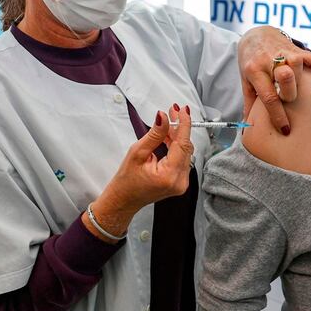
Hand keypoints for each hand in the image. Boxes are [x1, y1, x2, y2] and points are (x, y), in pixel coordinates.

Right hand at [86, 105, 193, 240]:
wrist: (123, 200)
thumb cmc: (126, 181)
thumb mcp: (137, 153)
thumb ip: (154, 134)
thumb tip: (163, 117)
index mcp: (169, 175)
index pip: (183, 144)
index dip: (184, 124)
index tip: (182, 110)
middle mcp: (179, 181)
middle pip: (186, 147)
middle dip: (180, 128)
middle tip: (172, 112)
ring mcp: (181, 183)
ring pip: (185, 152)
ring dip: (178, 136)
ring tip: (168, 123)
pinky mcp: (180, 182)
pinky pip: (182, 159)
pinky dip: (176, 147)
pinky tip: (169, 137)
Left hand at [237, 26, 310, 134]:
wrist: (255, 35)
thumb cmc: (251, 63)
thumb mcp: (246, 81)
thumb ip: (249, 102)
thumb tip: (249, 126)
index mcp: (254, 71)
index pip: (268, 96)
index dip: (278, 115)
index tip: (286, 129)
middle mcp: (269, 60)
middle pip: (285, 77)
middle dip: (290, 94)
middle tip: (290, 102)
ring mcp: (284, 52)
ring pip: (297, 64)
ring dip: (300, 79)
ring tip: (301, 89)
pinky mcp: (297, 49)